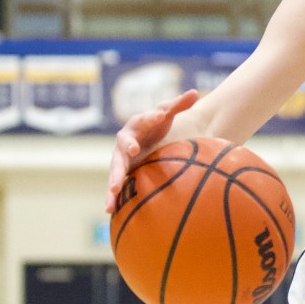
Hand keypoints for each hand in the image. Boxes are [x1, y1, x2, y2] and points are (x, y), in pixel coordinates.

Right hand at [105, 90, 200, 212]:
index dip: (151, 117)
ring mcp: (121, 158)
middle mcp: (125, 140)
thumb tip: (194, 92)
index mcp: (137, 124)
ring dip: (113, 179)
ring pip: (115, 169)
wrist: (145, 138)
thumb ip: (178, 104)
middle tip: (133, 150)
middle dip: (127, 147)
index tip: (159, 115)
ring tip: (113, 191)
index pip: (144, 118)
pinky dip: (111, 198)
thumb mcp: (167, 114)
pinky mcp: (121, 173)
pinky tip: (109, 211)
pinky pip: (115, 186)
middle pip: (124, 144)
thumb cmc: (157, 125)